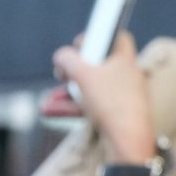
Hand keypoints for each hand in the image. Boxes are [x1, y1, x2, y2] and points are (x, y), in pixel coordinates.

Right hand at [50, 32, 156, 162]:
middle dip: (73, 70)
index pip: (116, 37)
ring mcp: (123, 94)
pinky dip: (73, 106)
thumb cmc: (110, 102)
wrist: (127, 139)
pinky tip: (52, 111)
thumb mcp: (82, 74)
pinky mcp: (117, 112)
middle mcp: (128, 75)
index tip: (80, 44)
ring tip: (48, 101)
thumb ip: (67, 59)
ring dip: (67, 92)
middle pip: (97, 64)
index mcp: (126, 59)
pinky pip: (92, 104)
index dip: (96, 36)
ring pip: (91, 87)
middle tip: (61, 74)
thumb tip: (62, 56)